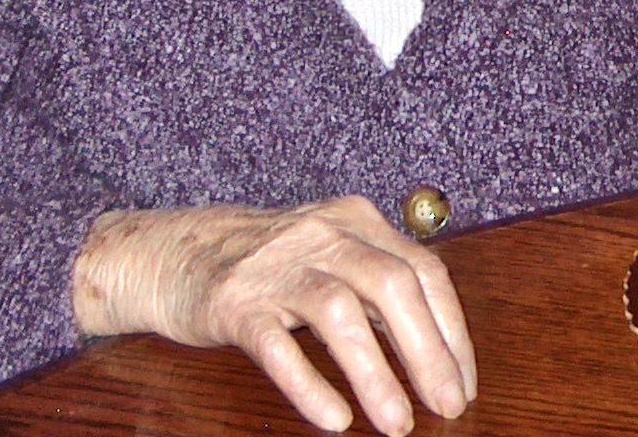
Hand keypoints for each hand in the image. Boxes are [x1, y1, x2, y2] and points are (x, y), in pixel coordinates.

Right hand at [74, 199, 475, 435]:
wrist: (173, 251)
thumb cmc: (269, 264)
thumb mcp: (332, 256)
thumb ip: (379, 288)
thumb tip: (439, 350)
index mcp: (356, 221)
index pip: (424, 271)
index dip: (451, 330)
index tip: (463, 382)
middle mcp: (323, 234)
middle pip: (391, 285)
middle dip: (428, 352)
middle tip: (447, 407)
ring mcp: (276, 266)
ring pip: (339, 313)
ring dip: (376, 373)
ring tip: (397, 424)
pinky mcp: (235, 302)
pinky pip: (277, 344)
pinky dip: (310, 383)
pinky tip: (333, 419)